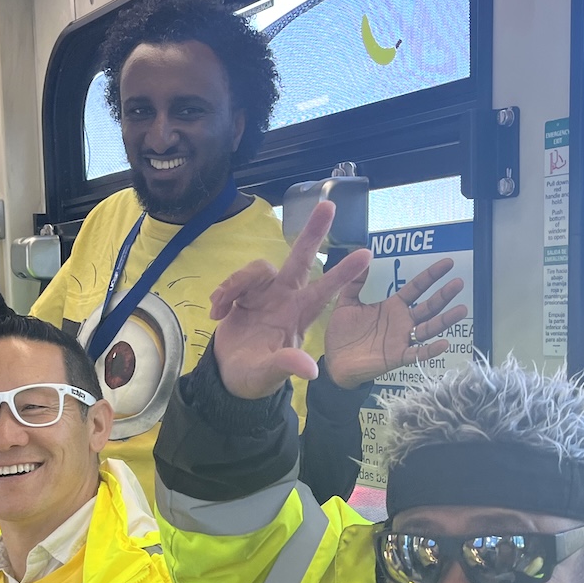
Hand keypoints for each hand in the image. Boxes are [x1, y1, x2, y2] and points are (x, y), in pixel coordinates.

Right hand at [208, 201, 372, 398]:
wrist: (228, 378)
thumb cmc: (257, 377)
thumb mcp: (270, 374)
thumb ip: (288, 365)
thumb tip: (311, 370)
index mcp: (299, 316)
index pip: (325, 291)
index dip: (344, 273)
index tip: (367, 253)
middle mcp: (285, 299)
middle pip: (300, 258)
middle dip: (313, 232)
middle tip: (327, 205)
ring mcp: (265, 294)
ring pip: (258, 268)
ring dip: (236, 283)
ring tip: (220, 308)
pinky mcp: (243, 294)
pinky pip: (234, 279)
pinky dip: (222, 293)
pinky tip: (216, 313)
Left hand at [324, 258, 466, 389]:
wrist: (333, 360)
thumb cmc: (343, 332)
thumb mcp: (347, 303)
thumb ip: (354, 282)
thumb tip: (362, 256)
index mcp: (392, 306)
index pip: (416, 288)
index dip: (431, 276)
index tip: (448, 263)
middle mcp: (402, 321)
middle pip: (428, 306)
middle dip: (444, 295)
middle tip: (459, 282)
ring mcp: (402, 339)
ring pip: (428, 328)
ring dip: (445, 320)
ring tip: (461, 310)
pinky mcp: (397, 357)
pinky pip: (417, 353)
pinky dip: (430, 350)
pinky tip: (444, 343)